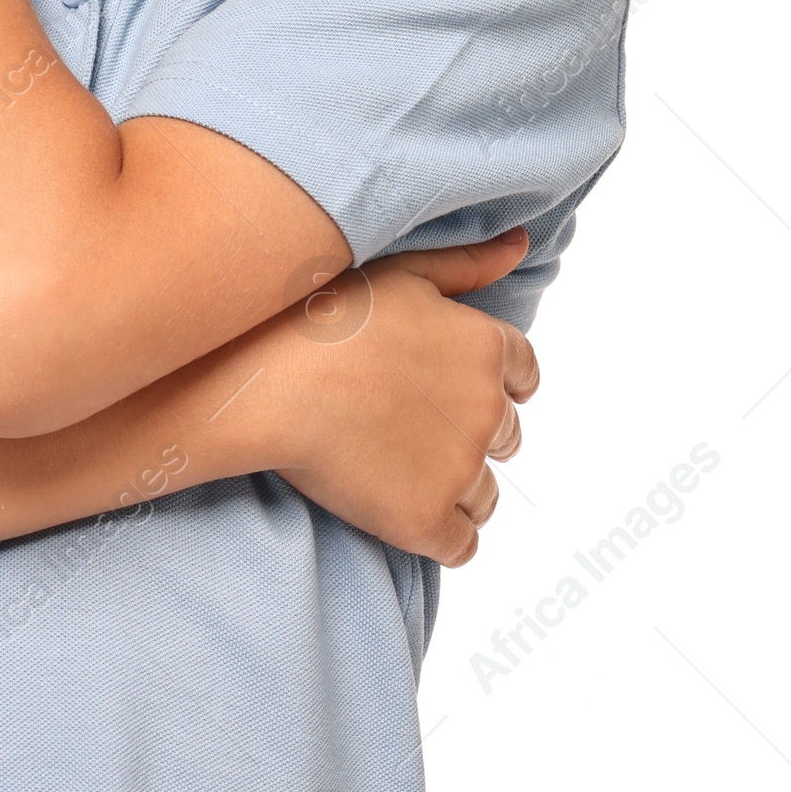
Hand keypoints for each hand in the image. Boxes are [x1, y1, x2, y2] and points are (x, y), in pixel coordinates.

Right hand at [264, 228, 539, 565]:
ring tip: (391, 468)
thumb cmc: (322, 316)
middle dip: (467, 435)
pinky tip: (395, 508)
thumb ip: (468, 263)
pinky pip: (462, 546)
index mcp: (487, 349)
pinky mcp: (426, 521)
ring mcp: (460, 471)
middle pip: (505, 438)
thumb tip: (523, 245)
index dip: (489, 385)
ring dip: (451, 487)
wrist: (266, 381)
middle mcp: (488, 411)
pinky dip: (438, 535)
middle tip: (404, 426)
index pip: (523, 378)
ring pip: (484, 496)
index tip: (447, 390)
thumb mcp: (401, 271)